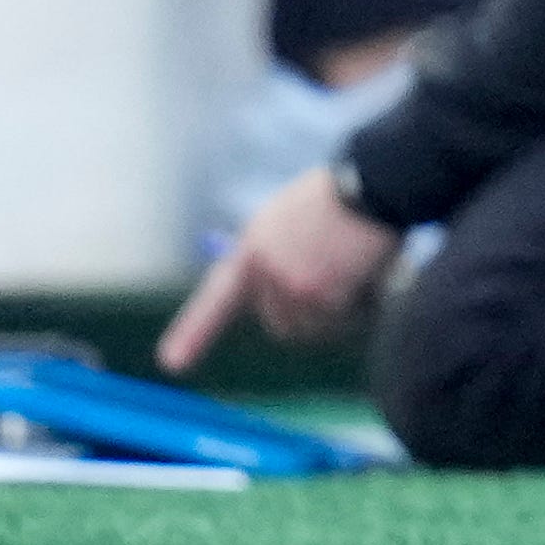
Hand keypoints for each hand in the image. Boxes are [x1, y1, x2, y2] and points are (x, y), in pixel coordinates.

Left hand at [158, 163, 398, 373]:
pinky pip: (338, 322)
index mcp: (252, 246)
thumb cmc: (337, 197)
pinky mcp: (323, 295)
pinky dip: (354, 309)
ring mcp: (292, 285)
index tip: (171, 362)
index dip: (194, 332)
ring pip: (310, 327)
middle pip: (278, 322)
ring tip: (352, 271)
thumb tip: (275, 299)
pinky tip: (365, 274)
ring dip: (331, 312)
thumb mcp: (286, 218)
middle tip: (332, 281)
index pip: (219, 297)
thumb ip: (272, 255)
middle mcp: (265, 270)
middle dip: (302, 313)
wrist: (373, 182)